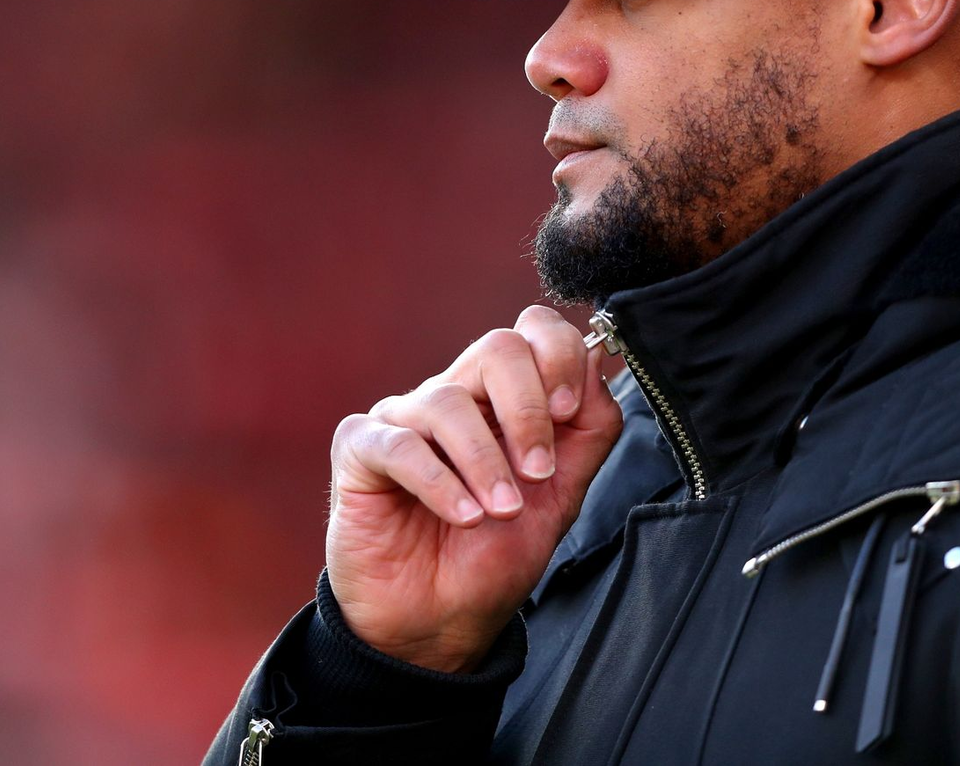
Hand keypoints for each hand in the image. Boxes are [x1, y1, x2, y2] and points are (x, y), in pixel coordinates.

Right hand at [325, 305, 622, 672]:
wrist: (437, 627)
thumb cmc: (492, 558)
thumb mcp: (560, 497)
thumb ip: (588, 430)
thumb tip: (599, 360)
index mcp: (501, 398)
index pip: (531, 332)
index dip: (558, 358)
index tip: (569, 412)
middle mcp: (453, 396)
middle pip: (496, 348)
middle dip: (528, 408)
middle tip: (538, 471)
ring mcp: (403, 419)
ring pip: (448, 401)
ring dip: (486, 462)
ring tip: (500, 511)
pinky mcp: (361, 451)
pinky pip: (400, 445)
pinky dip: (440, 482)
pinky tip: (464, 516)